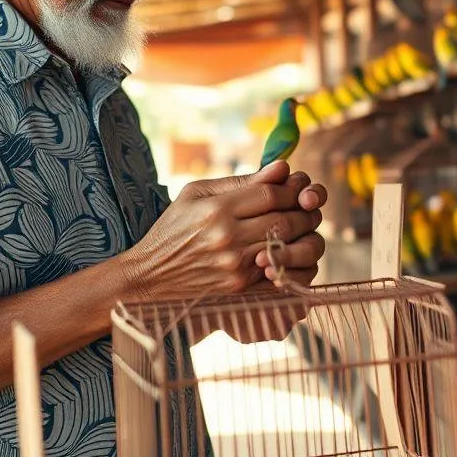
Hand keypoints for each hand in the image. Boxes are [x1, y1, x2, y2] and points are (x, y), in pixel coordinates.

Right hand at [119, 161, 321, 302]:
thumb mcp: (196, 194)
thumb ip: (241, 181)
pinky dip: (290, 258)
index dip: (291, 188)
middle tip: (307, 205)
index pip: (271, 194)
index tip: (296, 186)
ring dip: (301, 234)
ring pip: (285, 245)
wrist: (149, 278)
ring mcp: (235, 266)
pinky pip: (279, 270)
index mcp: (217, 209)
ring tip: (300, 225)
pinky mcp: (239, 288)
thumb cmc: (172, 229)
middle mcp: (227, 238)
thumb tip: (282, 167)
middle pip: (284, 219)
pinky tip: (287, 248)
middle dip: (303, 210)